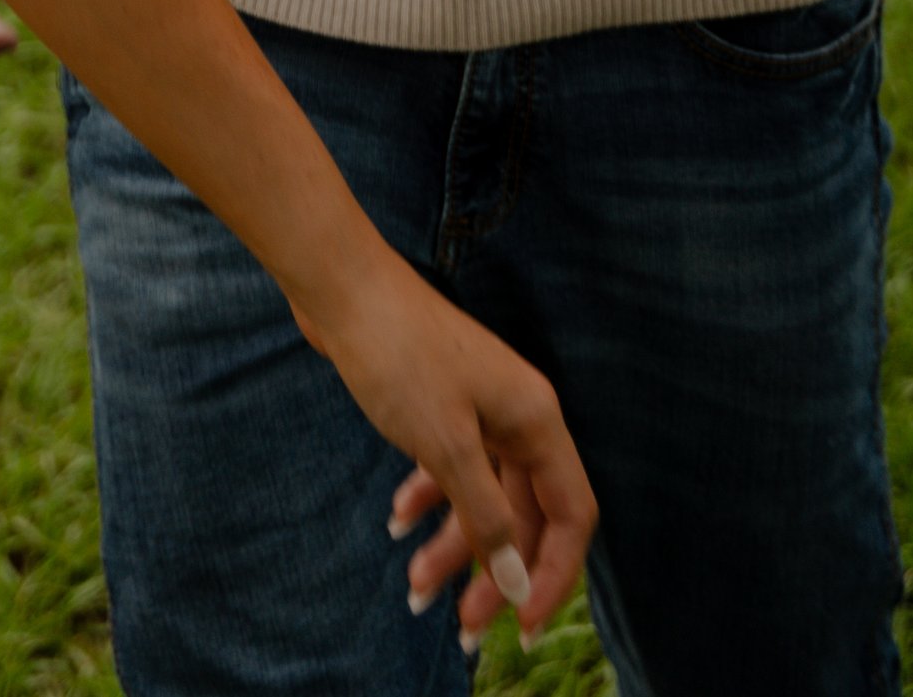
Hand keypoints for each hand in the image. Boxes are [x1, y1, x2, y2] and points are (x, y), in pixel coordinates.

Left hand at [310, 262, 593, 652]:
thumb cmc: (397, 354)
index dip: (554, 576)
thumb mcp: (447, 446)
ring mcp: (479, 408)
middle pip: (524, 515)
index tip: (522, 627)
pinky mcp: (441, 403)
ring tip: (414, 588)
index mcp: (537, 420)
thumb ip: (487, 517)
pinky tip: (396, 521)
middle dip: (493, 572)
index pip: (571, 516)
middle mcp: (518, 415)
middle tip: (460, 626)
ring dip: (453, 544)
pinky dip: (427, 499)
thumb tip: (516, 583)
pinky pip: (449, 468)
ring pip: (481, 496)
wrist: (340, 284)